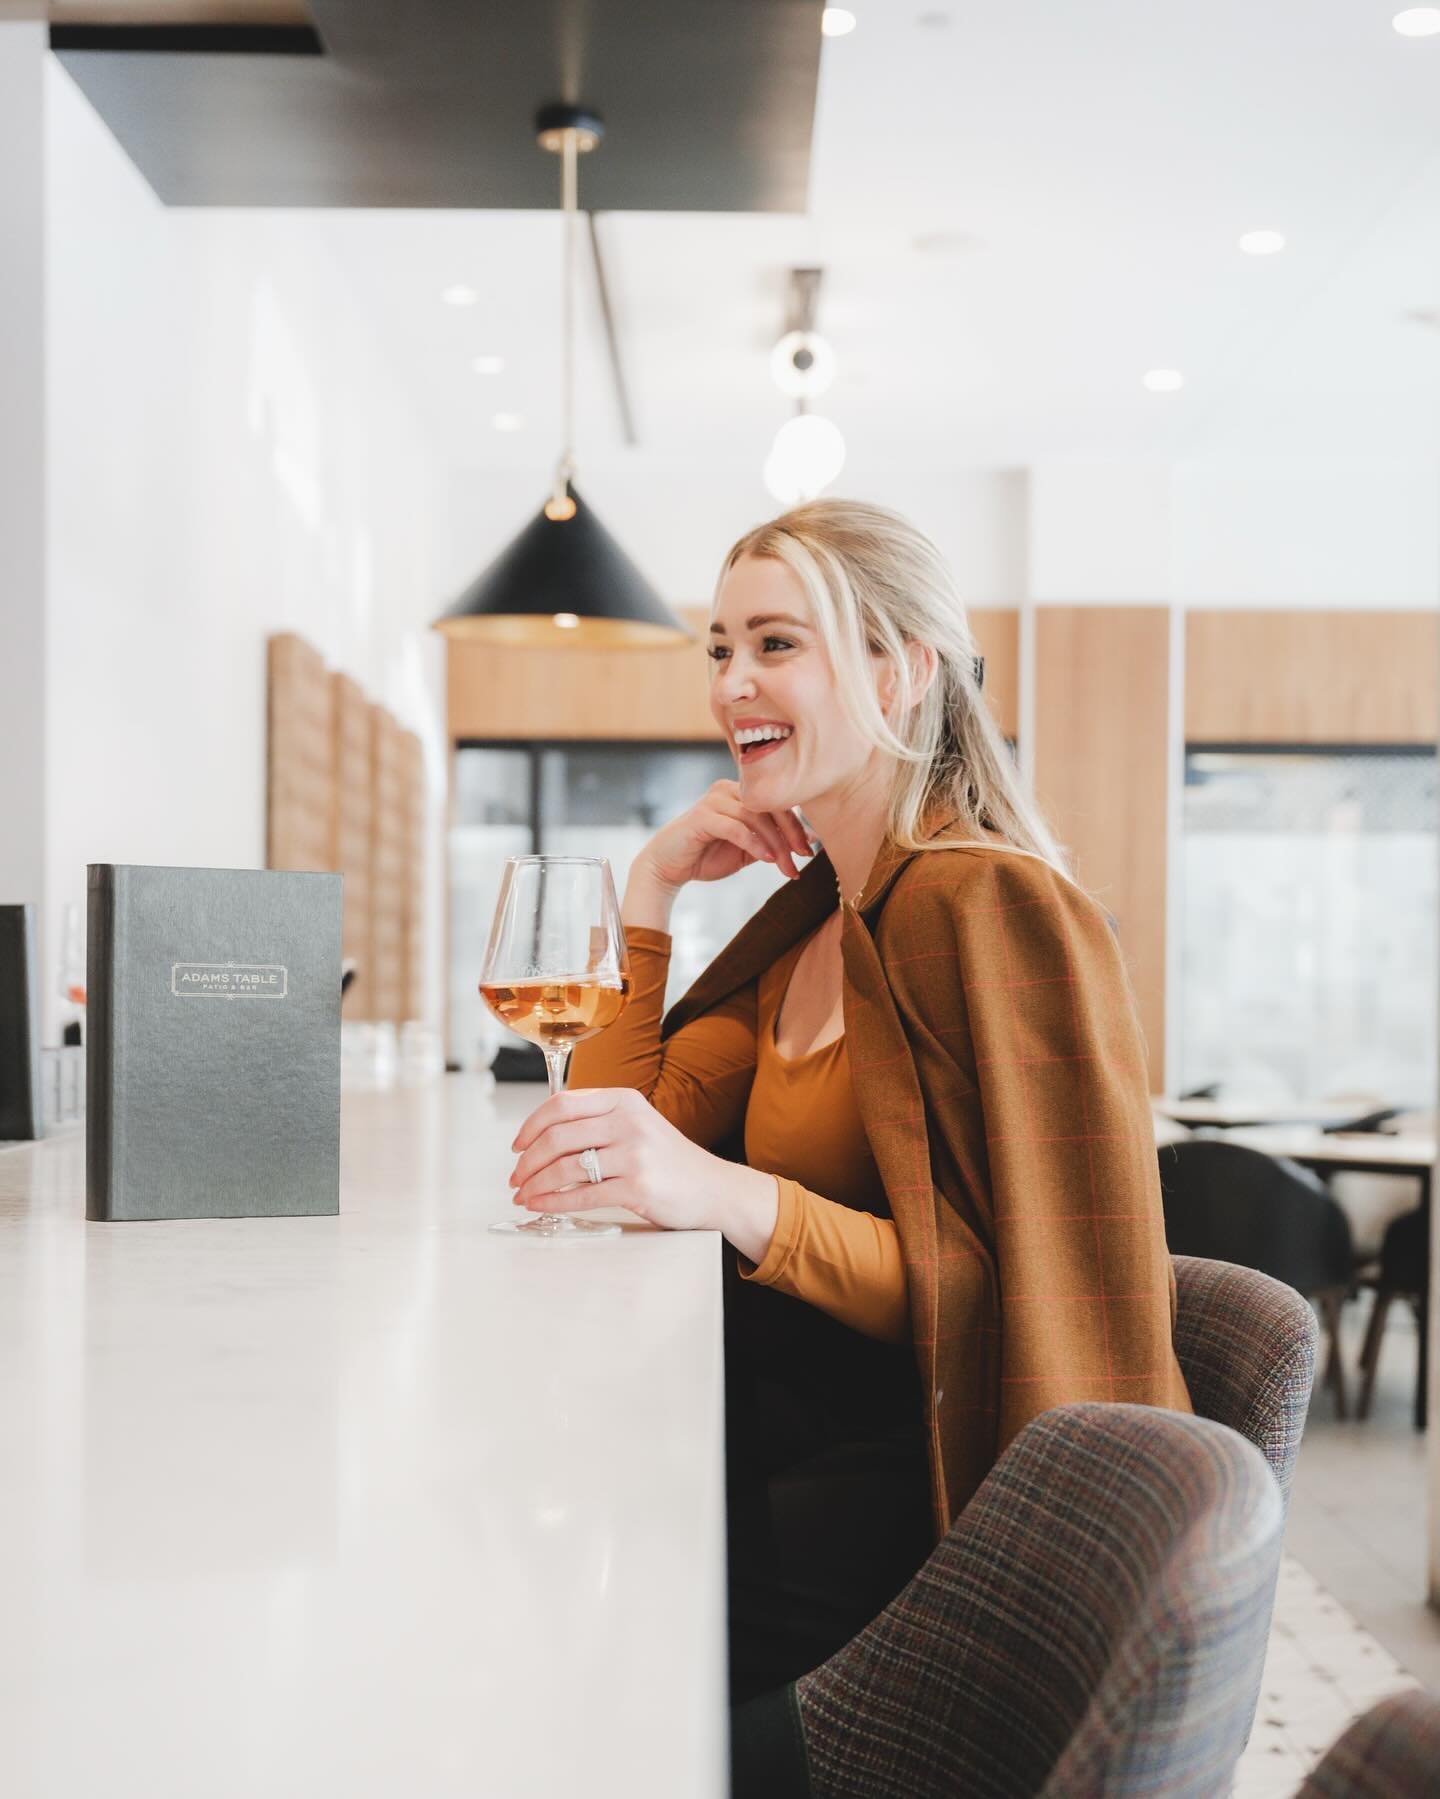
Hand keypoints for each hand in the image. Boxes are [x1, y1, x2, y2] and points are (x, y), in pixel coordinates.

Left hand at [508, 1086, 777, 1246]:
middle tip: (515, 1178)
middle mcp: (629, 1121)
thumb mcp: (637, 1125)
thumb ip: (597, 1122)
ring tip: (525, 1195)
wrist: (713, 1188)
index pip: (562, 1104)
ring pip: (566, 1166)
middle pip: (558, 1136)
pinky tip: (541, 1206)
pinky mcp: (638, 1186)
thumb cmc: (668, 1161)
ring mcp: (635, 1153)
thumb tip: (542, 1137)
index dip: (531, 1125)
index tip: (517, 1145)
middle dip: (527, 1160)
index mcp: (624, 1100)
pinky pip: (583, 1195)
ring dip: (536, 1184)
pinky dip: (554, 1202)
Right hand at [637, 780, 813, 890]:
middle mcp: (728, 790)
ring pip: (756, 817)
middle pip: (770, 806)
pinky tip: (766, 858)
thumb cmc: (707, 856)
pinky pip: (736, 827)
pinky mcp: (702, 816)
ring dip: (775, 843)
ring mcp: (714, 800)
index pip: (777, 802)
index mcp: (741, 793)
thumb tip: (810, 841)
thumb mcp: (748, 850)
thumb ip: (772, 842)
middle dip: (790, 834)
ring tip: (785, 865)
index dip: (797, 825)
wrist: (669, 867)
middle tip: (803, 857)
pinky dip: (754, 843)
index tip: (810, 849)